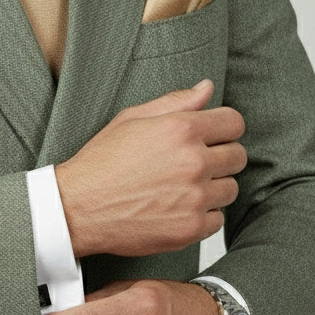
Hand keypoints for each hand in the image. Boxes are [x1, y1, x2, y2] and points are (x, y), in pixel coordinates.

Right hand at [54, 79, 246, 259]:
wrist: (77, 208)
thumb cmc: (101, 164)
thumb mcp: (132, 119)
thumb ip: (176, 102)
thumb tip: (207, 87)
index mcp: (182, 129)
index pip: (234, 123)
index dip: (224, 129)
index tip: (212, 138)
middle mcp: (193, 161)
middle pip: (237, 156)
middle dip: (221, 158)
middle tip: (194, 165)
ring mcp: (195, 197)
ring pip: (230, 189)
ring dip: (213, 188)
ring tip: (183, 189)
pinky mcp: (191, 227)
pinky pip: (217, 220)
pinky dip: (203, 216)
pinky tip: (178, 209)